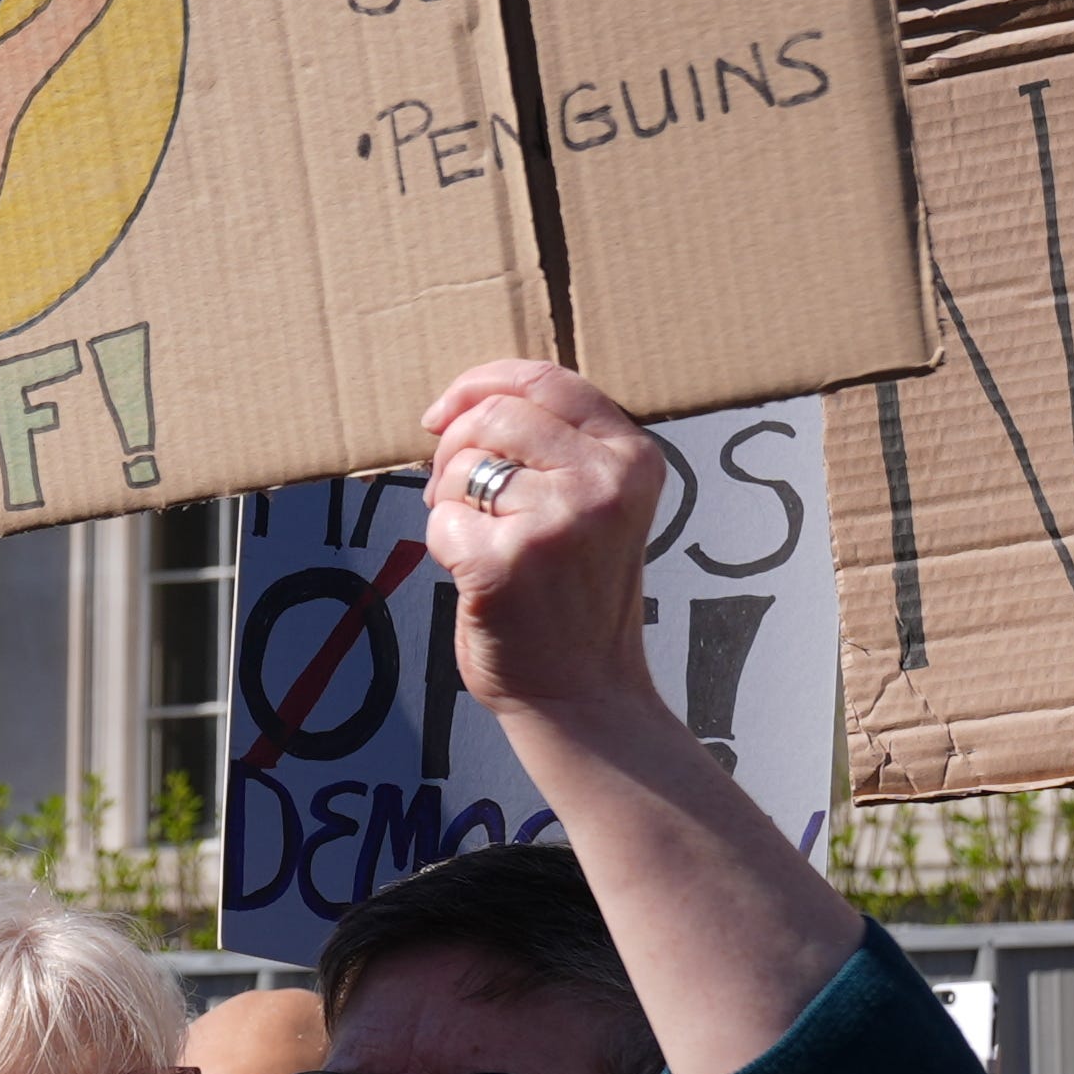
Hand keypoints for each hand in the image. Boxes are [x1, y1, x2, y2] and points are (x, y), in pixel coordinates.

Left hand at [417, 363, 662, 724]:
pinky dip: (442, 545)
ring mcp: (558, 520)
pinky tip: (475, 574)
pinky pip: (441, 520)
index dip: (481, 382)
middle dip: (454, 448)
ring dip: (449, 501)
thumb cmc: (575, 599)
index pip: (546, 380)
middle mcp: (604, 483)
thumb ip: (559, 449)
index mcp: (632, 458)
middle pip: (494, 416)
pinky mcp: (506, 561)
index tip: (445, 410)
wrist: (582, 693)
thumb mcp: (598, 506)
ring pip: (462, 467)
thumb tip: (467, 403)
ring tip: (479, 541)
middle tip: (457, 494)